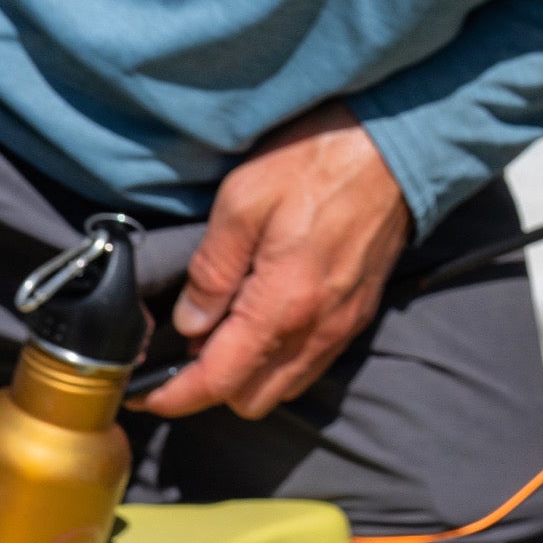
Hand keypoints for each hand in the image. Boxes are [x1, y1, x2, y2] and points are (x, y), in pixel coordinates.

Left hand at [138, 99, 409, 421]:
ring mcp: (343, 325)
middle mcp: (317, 330)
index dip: (175, 397)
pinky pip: (311, 363)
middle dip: (212, 385)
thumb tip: (189, 322)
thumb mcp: (243, 200)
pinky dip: (281, 359)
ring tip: (226, 328)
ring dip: (248, 375)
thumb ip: (212, 270)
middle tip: (188, 342)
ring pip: (283, 388)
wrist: (396, 142)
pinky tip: (265, 316)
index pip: (218, 382)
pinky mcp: (359, 312)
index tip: (146, 395)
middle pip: (250, 400)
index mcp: (283, 306)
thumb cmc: (318, 160)